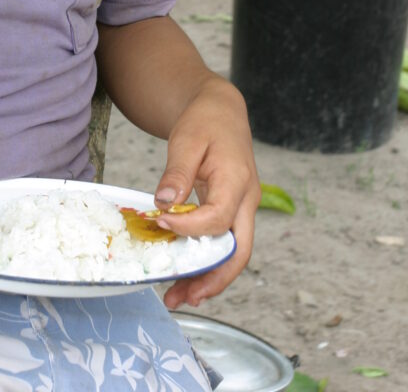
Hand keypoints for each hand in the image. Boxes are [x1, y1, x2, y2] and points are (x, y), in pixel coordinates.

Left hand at [152, 76, 259, 309]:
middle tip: (181, 297)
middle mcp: (247, 201)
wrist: (221, 111)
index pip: (217, 218)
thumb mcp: (186, 140)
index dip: (188, 228)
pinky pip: (223, 243)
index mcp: (237, 181)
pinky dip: (207, 262)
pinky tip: (184, 274)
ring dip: (208, 278)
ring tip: (176, 296)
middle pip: (238, 252)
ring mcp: (242, 209)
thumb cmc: (205, 121)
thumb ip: (177, 172)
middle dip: (212, 279)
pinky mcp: (232, 212)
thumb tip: (164, 204)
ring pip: (232, 254)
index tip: (160, 223)